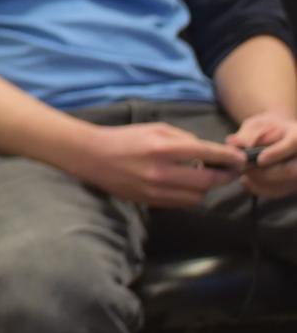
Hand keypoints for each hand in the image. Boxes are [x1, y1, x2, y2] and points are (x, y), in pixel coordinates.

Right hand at [70, 121, 244, 206]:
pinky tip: (187, 185)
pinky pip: (182, 203)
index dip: (229, 158)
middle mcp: (162, 172)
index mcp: (163, 148)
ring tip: (204, 176)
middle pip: (208, 181)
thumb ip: (183, 139)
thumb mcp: (155, 129)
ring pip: (198, 195)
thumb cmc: (124, 138)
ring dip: (206, 187)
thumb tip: (208, 152)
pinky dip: (190, 195)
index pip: (208, 154)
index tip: (241, 159)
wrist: (92, 156)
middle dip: (225, 176)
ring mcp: (156, 190)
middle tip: (230, 171)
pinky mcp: (150, 201)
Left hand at [228, 112, 296, 196]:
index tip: (259, 160)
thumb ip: (247, 134)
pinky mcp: (293, 184)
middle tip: (242, 168)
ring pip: (284, 185)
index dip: (276, 154)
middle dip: (263, 172)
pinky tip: (246, 181)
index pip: (293, 144)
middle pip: (290, 170)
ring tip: (243, 174)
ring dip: (259, 181)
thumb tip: (233, 142)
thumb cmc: (266, 129)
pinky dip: (260, 188)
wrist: (278, 137)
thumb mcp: (256, 125)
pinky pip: (278, 192)